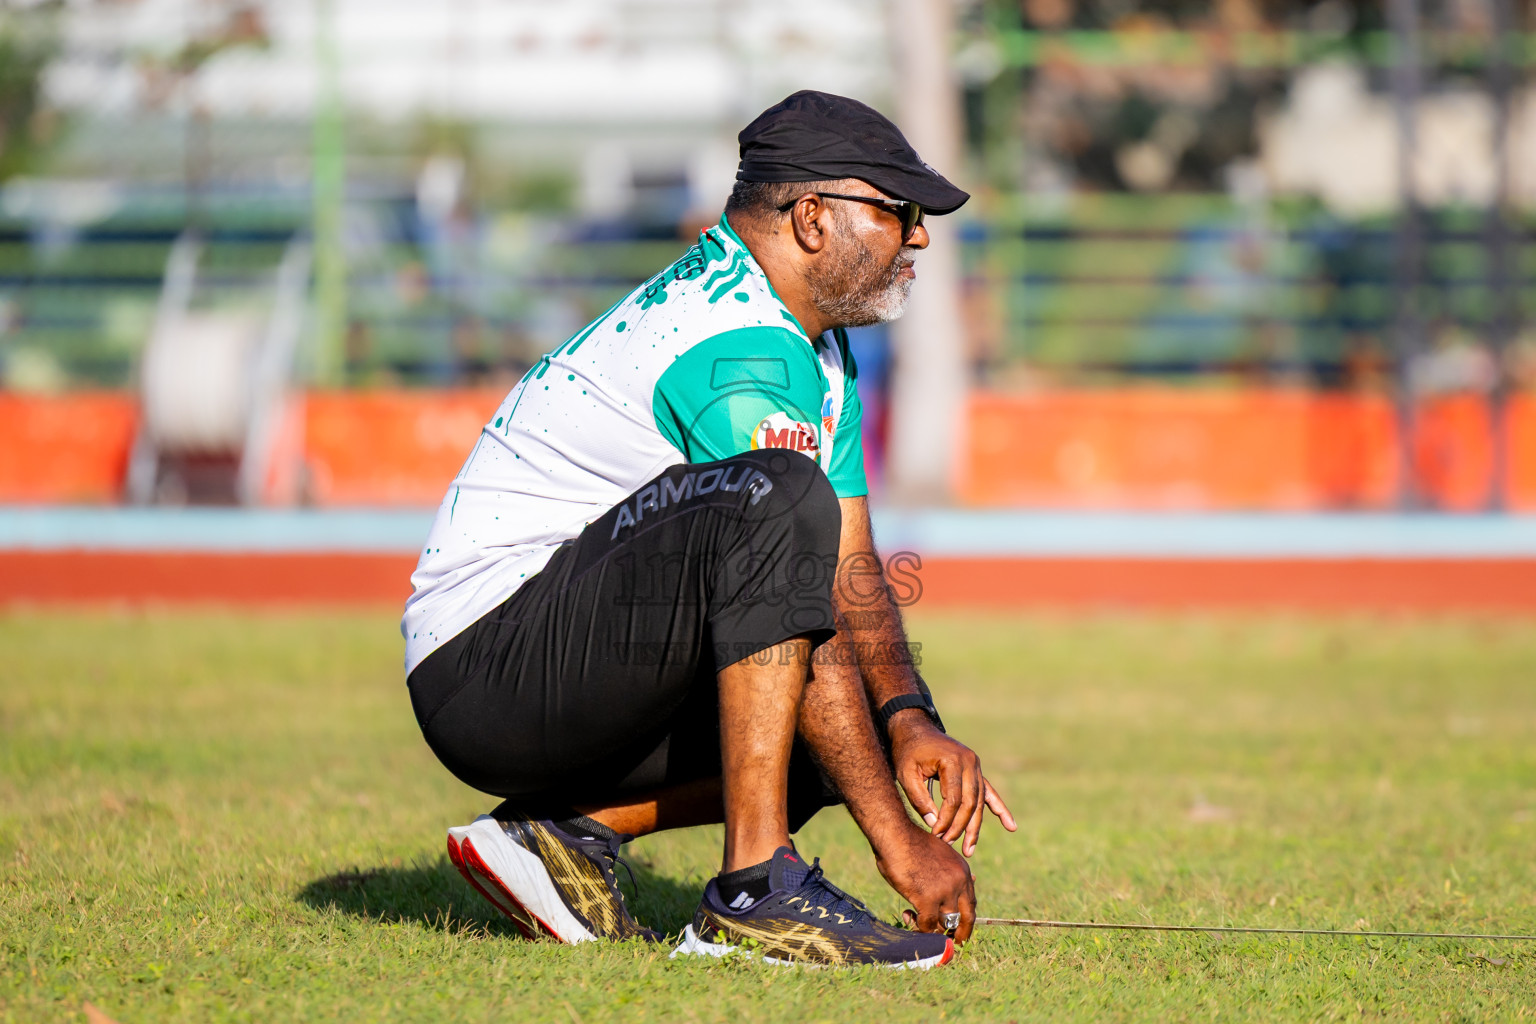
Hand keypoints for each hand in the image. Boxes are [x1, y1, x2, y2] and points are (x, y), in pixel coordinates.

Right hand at [875, 823, 977, 942]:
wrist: (895, 834)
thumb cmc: (909, 843)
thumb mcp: (936, 856)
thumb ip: (945, 875)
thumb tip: (945, 898)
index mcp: (963, 870)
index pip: (971, 902)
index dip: (964, 917)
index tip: (955, 926)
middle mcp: (959, 881)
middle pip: (968, 918)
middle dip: (960, 934)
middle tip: (952, 943)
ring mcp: (945, 891)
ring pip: (946, 923)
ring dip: (932, 928)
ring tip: (915, 921)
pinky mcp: (928, 898)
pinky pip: (927, 924)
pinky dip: (918, 926)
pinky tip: (908, 914)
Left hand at [889, 714, 1016, 856]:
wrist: (915, 729)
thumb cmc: (907, 752)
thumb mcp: (906, 774)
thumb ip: (919, 799)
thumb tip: (935, 825)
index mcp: (953, 761)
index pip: (953, 800)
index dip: (945, 820)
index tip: (935, 835)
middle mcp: (970, 762)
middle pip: (970, 803)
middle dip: (960, 827)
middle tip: (948, 845)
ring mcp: (975, 766)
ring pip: (979, 802)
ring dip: (975, 827)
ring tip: (968, 850)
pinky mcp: (976, 771)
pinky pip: (989, 792)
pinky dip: (999, 809)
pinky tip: (1010, 826)